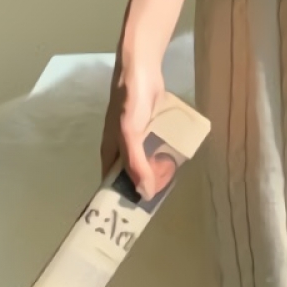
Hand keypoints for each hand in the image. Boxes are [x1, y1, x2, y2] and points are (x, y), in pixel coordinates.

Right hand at [101, 62, 163, 199]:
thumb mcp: (130, 134)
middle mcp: (121, 147)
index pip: (111, 184)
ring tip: (170, 185)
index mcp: (110, 152)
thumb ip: (137, 163)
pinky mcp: (150, 126)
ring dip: (154, 171)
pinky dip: (163, 154)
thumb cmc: (130, 102)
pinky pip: (155, 146)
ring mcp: (136, 136)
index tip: (132, 218)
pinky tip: (176, 161)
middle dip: (141, 187)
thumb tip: (145, 194)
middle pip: (130, 174)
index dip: (119, 200)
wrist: (141, 68)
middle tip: (159, 202)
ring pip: (144, 160)